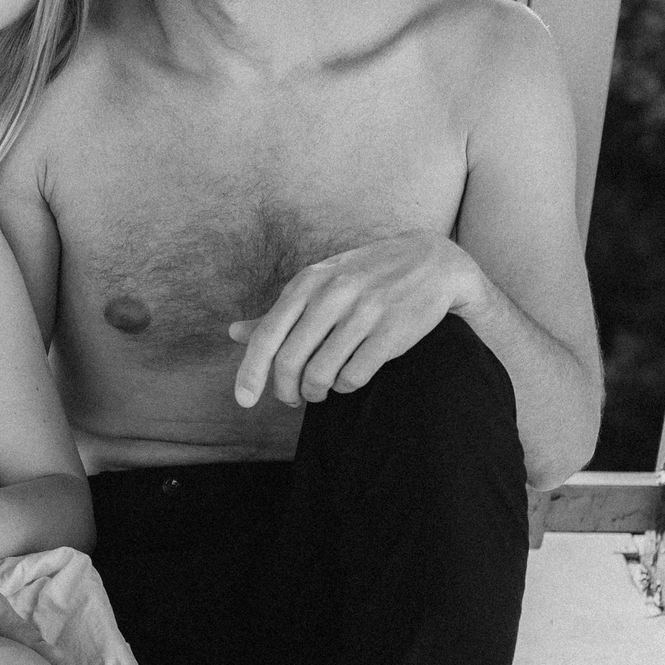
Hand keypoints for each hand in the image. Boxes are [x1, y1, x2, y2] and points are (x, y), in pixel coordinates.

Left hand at [228, 236, 476, 406]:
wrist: (431, 262)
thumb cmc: (364, 276)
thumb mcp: (318, 284)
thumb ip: (279, 313)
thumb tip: (233, 333)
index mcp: (307, 283)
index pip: (267, 336)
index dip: (251, 374)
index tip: (243, 402)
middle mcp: (332, 295)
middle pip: (290, 362)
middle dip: (286, 391)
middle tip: (293, 398)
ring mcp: (363, 312)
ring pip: (320, 374)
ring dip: (315, 392)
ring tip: (319, 391)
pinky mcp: (391, 332)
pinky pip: (353, 376)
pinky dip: (344, 386)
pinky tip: (347, 378)